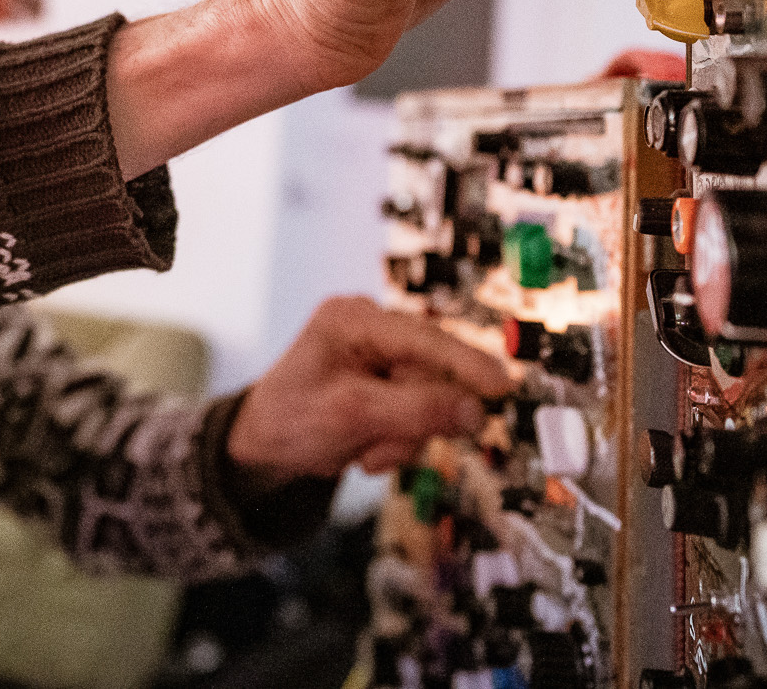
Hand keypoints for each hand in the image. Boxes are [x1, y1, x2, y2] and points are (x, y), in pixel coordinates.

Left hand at [226, 296, 514, 489]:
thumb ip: (415, 412)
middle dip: (411, 420)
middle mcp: (371, 329)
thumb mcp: (350, 416)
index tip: (502, 387)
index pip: (424, 339)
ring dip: (403, 437)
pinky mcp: (390, 384)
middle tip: (377, 445)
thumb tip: (473, 410)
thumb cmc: (288, 420)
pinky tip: (367, 445)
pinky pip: (421, 414)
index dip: (467, 365)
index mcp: (353, 319)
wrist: (264, 447)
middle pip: (434, 374)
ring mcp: (382, 357)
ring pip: (432, 400)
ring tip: (363, 446)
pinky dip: (399, 440)